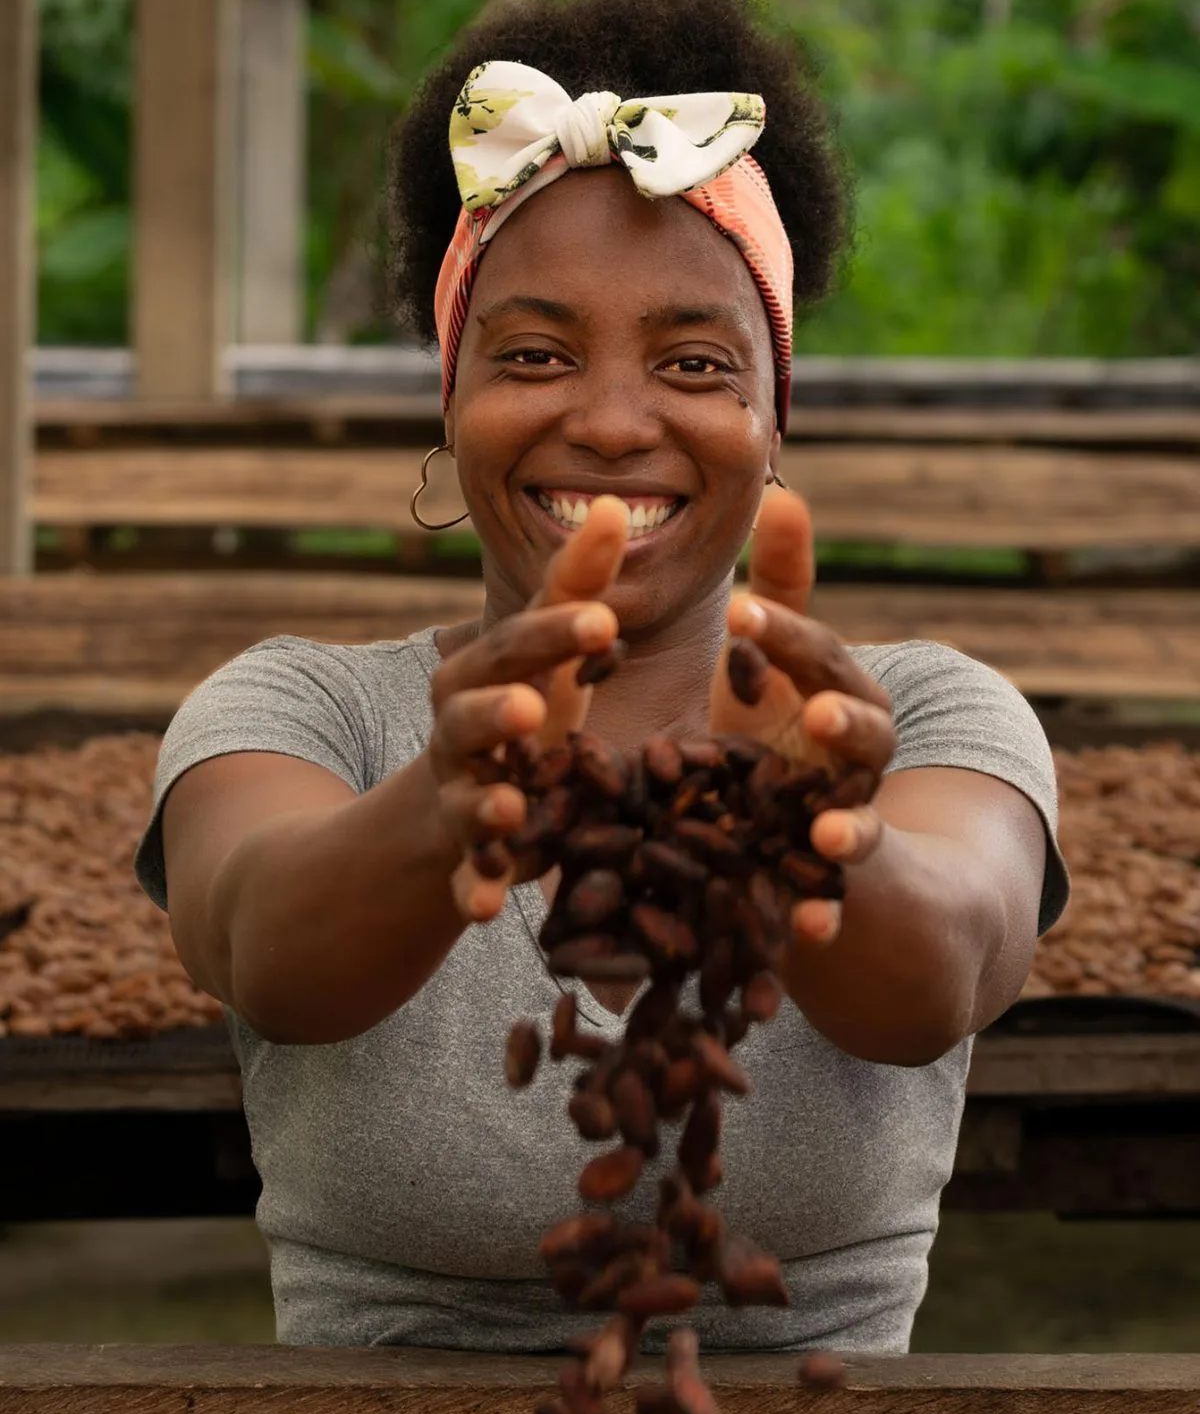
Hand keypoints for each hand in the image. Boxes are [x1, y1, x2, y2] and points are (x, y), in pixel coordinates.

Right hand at [428, 498, 628, 922]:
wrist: (447, 805)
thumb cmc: (520, 712)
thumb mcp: (547, 658)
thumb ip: (575, 591)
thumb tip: (607, 501)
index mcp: (489, 669)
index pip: (523, 641)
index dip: (559, 630)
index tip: (607, 621)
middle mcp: (463, 727)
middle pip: (477, 710)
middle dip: (501, 707)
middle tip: (535, 705)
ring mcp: (459, 793)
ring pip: (468, 794)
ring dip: (486, 800)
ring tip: (508, 806)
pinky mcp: (462, 859)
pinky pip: (464, 880)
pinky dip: (472, 892)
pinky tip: (487, 912)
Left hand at [708, 484, 895, 946]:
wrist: (813, 845)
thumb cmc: (776, 734)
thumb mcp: (766, 670)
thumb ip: (781, 591)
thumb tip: (785, 490)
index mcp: (836, 693)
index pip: (817, 654)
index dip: (784, 633)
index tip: (738, 610)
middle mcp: (857, 758)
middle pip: (860, 734)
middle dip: (841, 722)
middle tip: (813, 714)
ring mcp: (850, 824)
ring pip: (856, 822)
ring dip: (847, 826)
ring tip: (828, 831)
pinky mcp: (829, 890)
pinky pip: (833, 905)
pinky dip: (824, 917)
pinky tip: (810, 931)